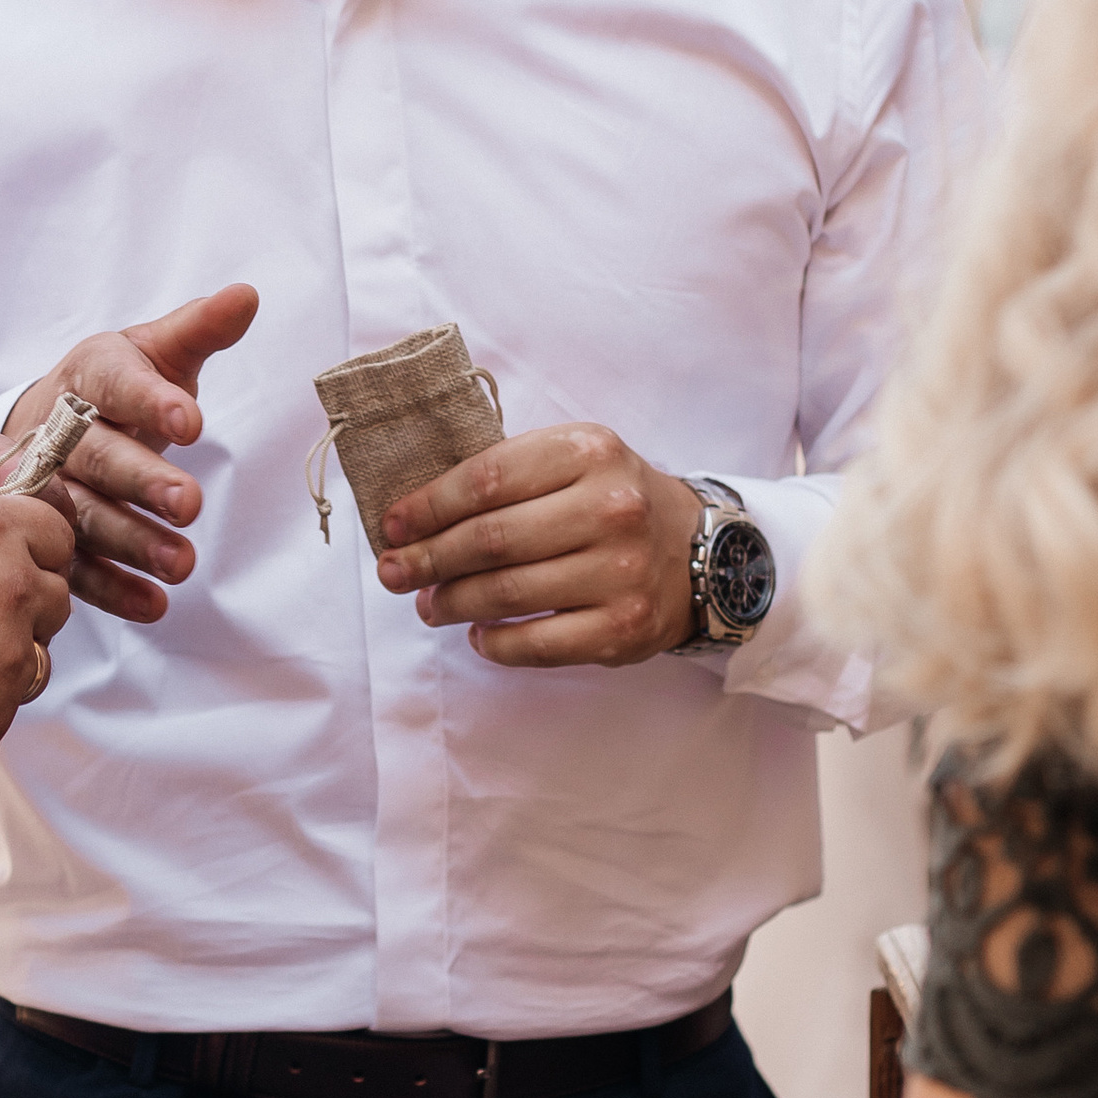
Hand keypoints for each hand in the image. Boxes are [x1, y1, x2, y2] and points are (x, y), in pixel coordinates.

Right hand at [0, 284, 258, 620]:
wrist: (46, 421)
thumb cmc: (114, 383)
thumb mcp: (155, 349)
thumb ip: (200, 329)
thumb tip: (247, 295)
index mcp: (88, 372)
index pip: (115, 382)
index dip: (150, 401)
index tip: (192, 422)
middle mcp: (58, 428)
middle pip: (97, 456)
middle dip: (142, 479)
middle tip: (190, 503)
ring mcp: (47, 484)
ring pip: (83, 514)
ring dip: (131, 541)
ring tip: (183, 564)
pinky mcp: (50, 533)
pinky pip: (75, 564)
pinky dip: (111, 589)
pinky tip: (154, 605)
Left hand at [375, 424, 701, 667]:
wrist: (704, 553)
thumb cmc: (613, 503)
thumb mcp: (573, 461)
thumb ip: (506, 476)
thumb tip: (414, 520)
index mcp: (589, 452)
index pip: (486, 479)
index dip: (429, 506)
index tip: (393, 526)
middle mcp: (610, 508)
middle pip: (490, 539)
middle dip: (427, 559)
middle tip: (394, 573)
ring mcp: (622, 571)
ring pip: (506, 593)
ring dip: (451, 602)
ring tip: (428, 604)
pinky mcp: (624, 628)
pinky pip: (537, 644)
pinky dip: (494, 642)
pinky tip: (476, 633)